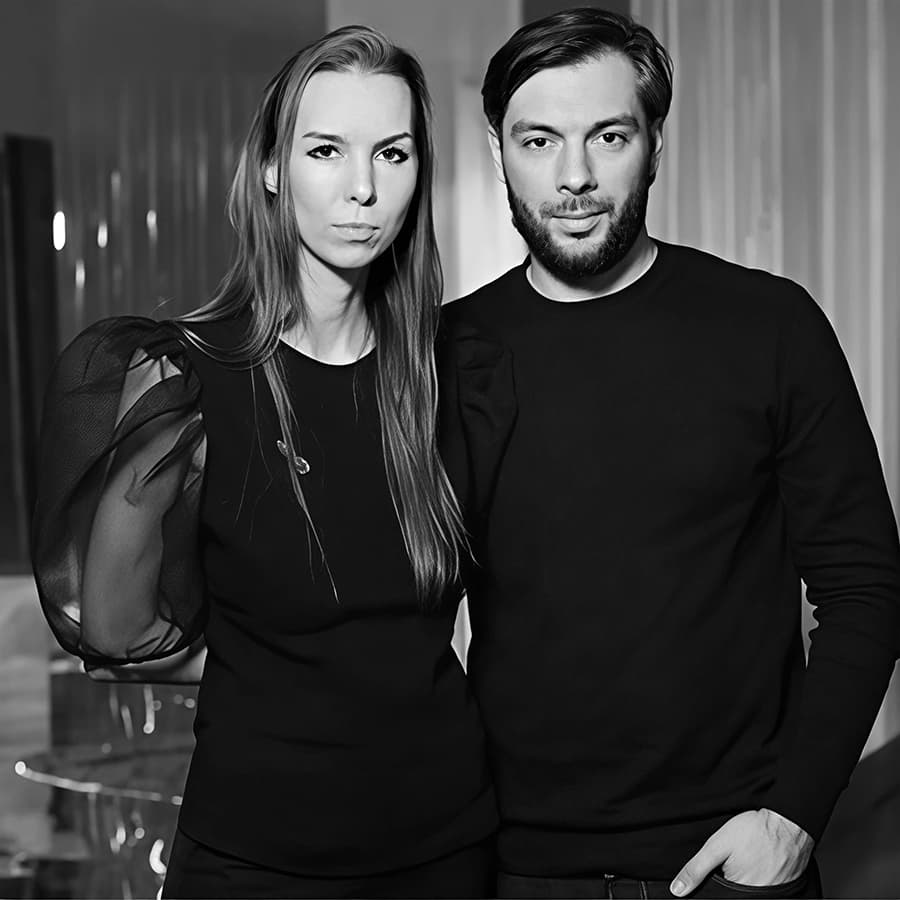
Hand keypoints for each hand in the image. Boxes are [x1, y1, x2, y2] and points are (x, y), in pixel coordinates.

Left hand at [670, 809, 813, 895]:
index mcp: (739, 894)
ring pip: (745, 891)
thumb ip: (696, 869)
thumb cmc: (755, 832)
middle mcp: (756, 897)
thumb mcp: (717, 846)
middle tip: (734, 861)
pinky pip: (761, 889)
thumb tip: (678, 890)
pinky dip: (754, 878)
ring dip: (740, 879)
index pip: (718, 897)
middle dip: (728, 880)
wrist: (789, 824)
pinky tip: (754, 863)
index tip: (720, 871)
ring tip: (745, 859)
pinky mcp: (781, 890)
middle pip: (732, 894)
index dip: (713, 887)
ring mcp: (770, 895)